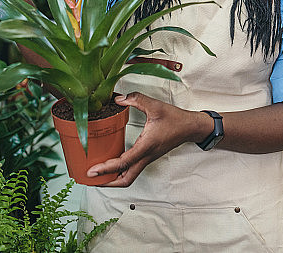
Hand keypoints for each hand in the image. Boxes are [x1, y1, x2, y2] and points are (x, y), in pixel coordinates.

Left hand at [86, 92, 208, 186]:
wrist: (190, 127)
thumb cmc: (175, 119)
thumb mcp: (155, 106)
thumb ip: (136, 100)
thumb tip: (118, 99)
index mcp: (146, 146)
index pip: (123, 163)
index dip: (106, 168)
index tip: (92, 172)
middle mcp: (146, 156)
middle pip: (125, 179)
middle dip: (107, 182)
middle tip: (91, 179)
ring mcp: (148, 158)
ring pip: (129, 177)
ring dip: (113, 179)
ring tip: (98, 175)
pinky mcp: (149, 156)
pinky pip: (132, 169)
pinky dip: (120, 171)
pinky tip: (112, 165)